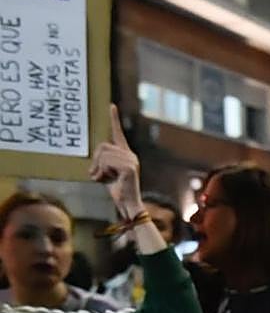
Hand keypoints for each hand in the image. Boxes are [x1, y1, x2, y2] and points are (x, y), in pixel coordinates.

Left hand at [88, 104, 142, 218]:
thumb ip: (102, 163)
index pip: (117, 134)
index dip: (114, 119)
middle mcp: (130, 154)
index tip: (111, 105)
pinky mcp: (129, 167)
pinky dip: (102, 172)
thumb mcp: (106, 174)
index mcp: (125, 154)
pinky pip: (106, 163)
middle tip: (95, 175)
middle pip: (103, 146)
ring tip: (104, 179)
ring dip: (98, 168)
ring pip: (103, 155)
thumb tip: (96, 160)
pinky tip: (109, 180)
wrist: (128, 206)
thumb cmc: (118, 192)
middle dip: (95, 161)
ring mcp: (131, 160)